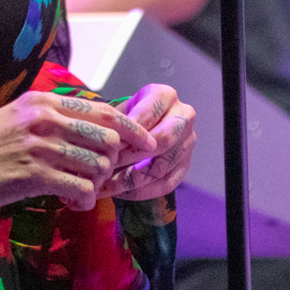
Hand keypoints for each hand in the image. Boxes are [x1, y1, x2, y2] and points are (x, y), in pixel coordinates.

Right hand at [0, 91, 156, 213]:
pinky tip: (74, 201)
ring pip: (98, 165)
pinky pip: (80, 187)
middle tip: (101, 175)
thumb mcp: (18, 119)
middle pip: (108, 138)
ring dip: (97, 182)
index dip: (131, 129)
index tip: (146, 143)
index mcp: (43, 101)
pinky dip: (85, 198)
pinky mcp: (32, 175)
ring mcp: (39, 146)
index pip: (103, 111)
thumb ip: (54, 119)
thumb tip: (95, 130)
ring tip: (82, 189)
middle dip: (113, 161)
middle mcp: (44, 119)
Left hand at [99, 84, 196, 200]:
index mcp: (166, 96)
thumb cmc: (128, 116)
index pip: (148, 115)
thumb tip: (101, 144)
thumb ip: (115, 123)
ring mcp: (188, 143)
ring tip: (108, 185)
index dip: (127, 133)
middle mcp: (184, 117)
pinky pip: (166, 184)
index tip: (107, 146)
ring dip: (132, 179)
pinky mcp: (186, 165)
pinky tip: (121, 193)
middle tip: (108, 166)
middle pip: (162, 140)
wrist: (145, 125)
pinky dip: (141, 192)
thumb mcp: (121, 110)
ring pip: (162, 166)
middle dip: (132, 156)